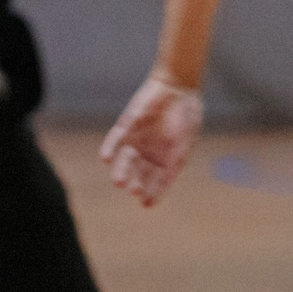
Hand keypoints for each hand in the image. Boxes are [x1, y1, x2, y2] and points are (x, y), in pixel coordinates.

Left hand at [100, 76, 204, 206]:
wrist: (178, 87)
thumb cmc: (186, 115)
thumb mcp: (185, 142)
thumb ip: (175, 160)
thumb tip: (167, 181)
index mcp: (167, 159)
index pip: (158, 181)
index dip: (154, 193)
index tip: (147, 204)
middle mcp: (150, 153)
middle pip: (140, 174)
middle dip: (137, 184)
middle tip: (136, 191)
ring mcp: (137, 140)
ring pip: (126, 160)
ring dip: (121, 171)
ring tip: (119, 182)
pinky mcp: (127, 126)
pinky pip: (115, 139)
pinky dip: (110, 148)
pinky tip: (106, 159)